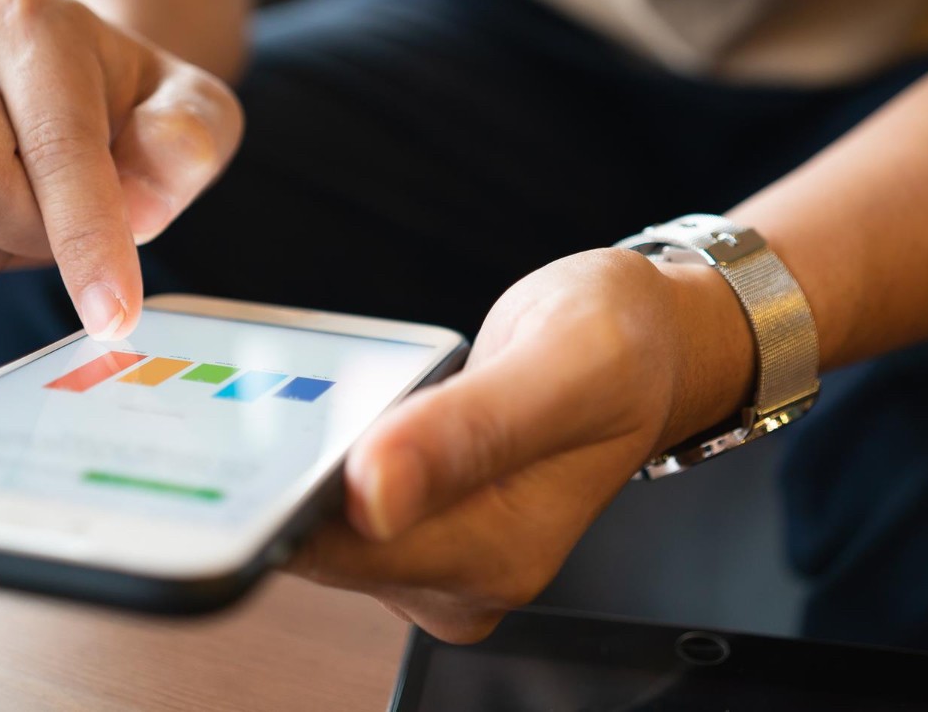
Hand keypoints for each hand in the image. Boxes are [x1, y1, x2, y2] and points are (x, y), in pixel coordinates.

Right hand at [0, 0, 242, 337]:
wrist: (68, 69)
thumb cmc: (133, 99)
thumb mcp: (195, 104)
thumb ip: (189, 138)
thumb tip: (141, 205)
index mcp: (27, 24)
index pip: (53, 149)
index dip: (88, 241)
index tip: (115, 315)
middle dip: (33, 242)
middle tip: (67, 231)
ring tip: (13, 233)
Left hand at [288, 247, 753, 641]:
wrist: (646, 349)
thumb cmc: (621, 348)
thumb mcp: (564, 364)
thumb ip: (469, 430)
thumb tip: (371, 495)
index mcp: (498, 554)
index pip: (343, 550)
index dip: (294, 486)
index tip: (281, 423)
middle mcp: (463, 579)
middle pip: (320, 537)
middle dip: (304, 461)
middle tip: (339, 383)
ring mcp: (437, 558)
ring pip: (321, 516)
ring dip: (317, 450)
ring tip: (366, 386)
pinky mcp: (418, 528)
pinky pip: (337, 498)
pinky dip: (333, 447)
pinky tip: (364, 403)